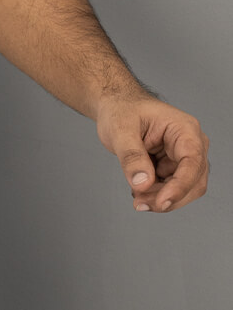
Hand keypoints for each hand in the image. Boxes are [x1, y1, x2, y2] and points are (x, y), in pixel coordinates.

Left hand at [96, 96, 209, 212]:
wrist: (116, 107)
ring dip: (160, 199)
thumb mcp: (120, 129)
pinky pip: (172, 190)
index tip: (162, 202)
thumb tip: (143, 183)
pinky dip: (156, 195)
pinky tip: (139, 190)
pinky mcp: (174, 168)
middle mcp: (191, 144)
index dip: (180, 186)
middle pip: (193, 182)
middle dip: (167, 197)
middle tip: (139, 202)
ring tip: (136, 195)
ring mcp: (183, 158)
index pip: (192, 162)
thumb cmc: (121, 109)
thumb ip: (131, 156)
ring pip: (184, 190)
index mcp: (184, 129)